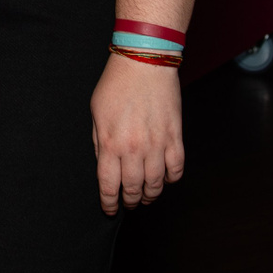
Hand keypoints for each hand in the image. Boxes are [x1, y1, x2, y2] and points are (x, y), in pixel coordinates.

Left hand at [90, 54, 183, 214]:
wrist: (145, 62)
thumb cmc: (116, 83)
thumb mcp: (96, 113)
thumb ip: (98, 141)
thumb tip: (103, 163)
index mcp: (110, 143)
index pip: (108, 185)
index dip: (109, 203)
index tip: (109, 209)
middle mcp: (134, 149)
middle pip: (133, 189)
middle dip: (129, 201)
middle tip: (128, 203)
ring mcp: (157, 144)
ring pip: (156, 184)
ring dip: (150, 194)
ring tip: (146, 196)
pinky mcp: (176, 137)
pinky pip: (177, 168)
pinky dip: (172, 179)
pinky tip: (165, 179)